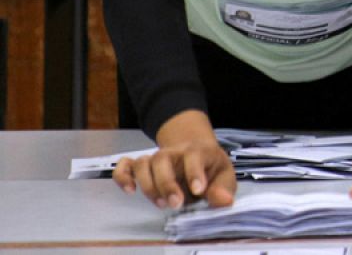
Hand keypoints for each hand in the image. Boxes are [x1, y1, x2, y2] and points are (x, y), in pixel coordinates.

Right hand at [113, 110, 235, 209]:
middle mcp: (173, 152)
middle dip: (166, 183)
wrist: (195, 151)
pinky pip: (124, 165)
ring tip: (160, 203)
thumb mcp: (224, 175)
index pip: (194, 156)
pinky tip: (130, 190)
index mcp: (198, 151)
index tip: (198, 191)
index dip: (194, 172)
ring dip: (147, 184)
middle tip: (175, 204)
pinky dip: (122, 176)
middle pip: (161, 159)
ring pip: (142, 163)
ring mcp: (155, 158)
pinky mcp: (140, 166)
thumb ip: (224, 188)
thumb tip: (222, 201)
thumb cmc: (210, 167)